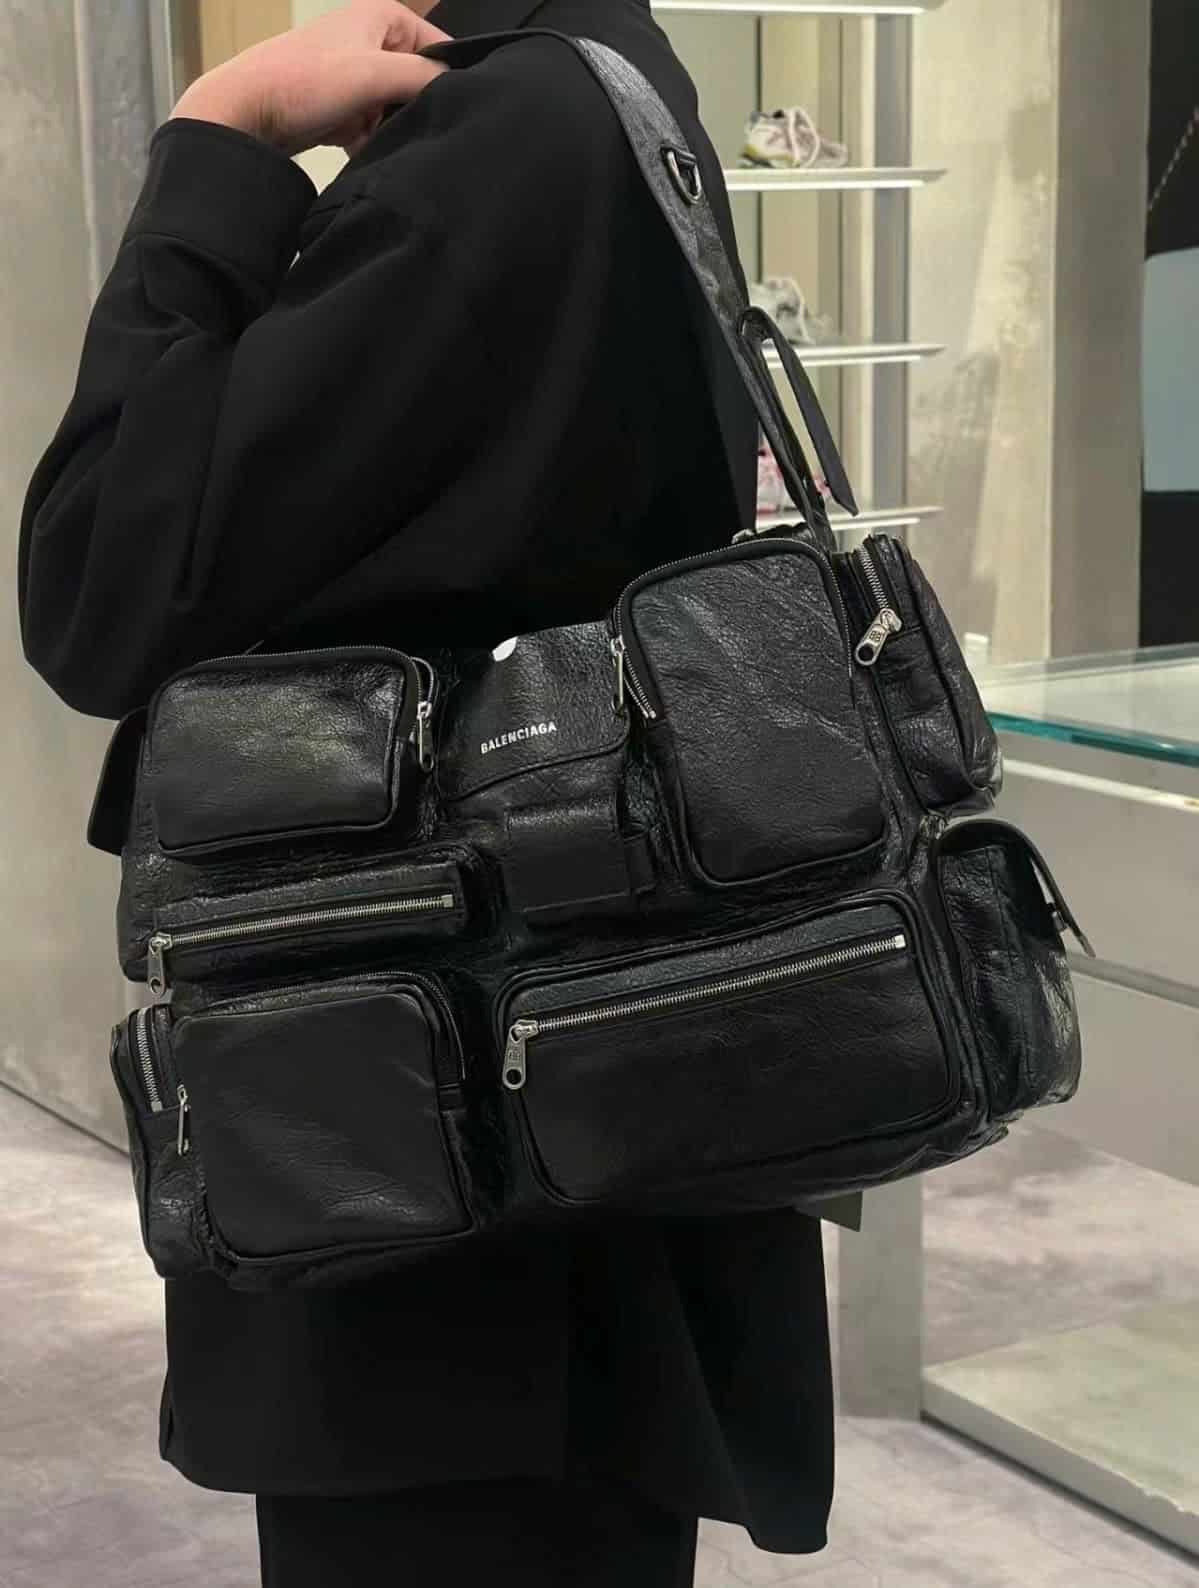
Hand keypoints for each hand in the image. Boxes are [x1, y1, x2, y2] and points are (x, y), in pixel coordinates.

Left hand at [171, 0, 449, 157]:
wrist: (246, 114)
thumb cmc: (303, 82)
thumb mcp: (375, 74)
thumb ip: (424, 78)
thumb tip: (456, 90)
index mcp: (382, 15)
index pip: (440, 47)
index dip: (445, 80)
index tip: (445, 110)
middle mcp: (370, 39)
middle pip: (417, 82)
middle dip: (411, 109)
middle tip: (399, 127)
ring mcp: (354, 74)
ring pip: (394, 109)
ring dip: (387, 130)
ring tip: (371, 138)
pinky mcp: (341, 106)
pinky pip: (372, 127)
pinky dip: (369, 141)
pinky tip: (356, 149)